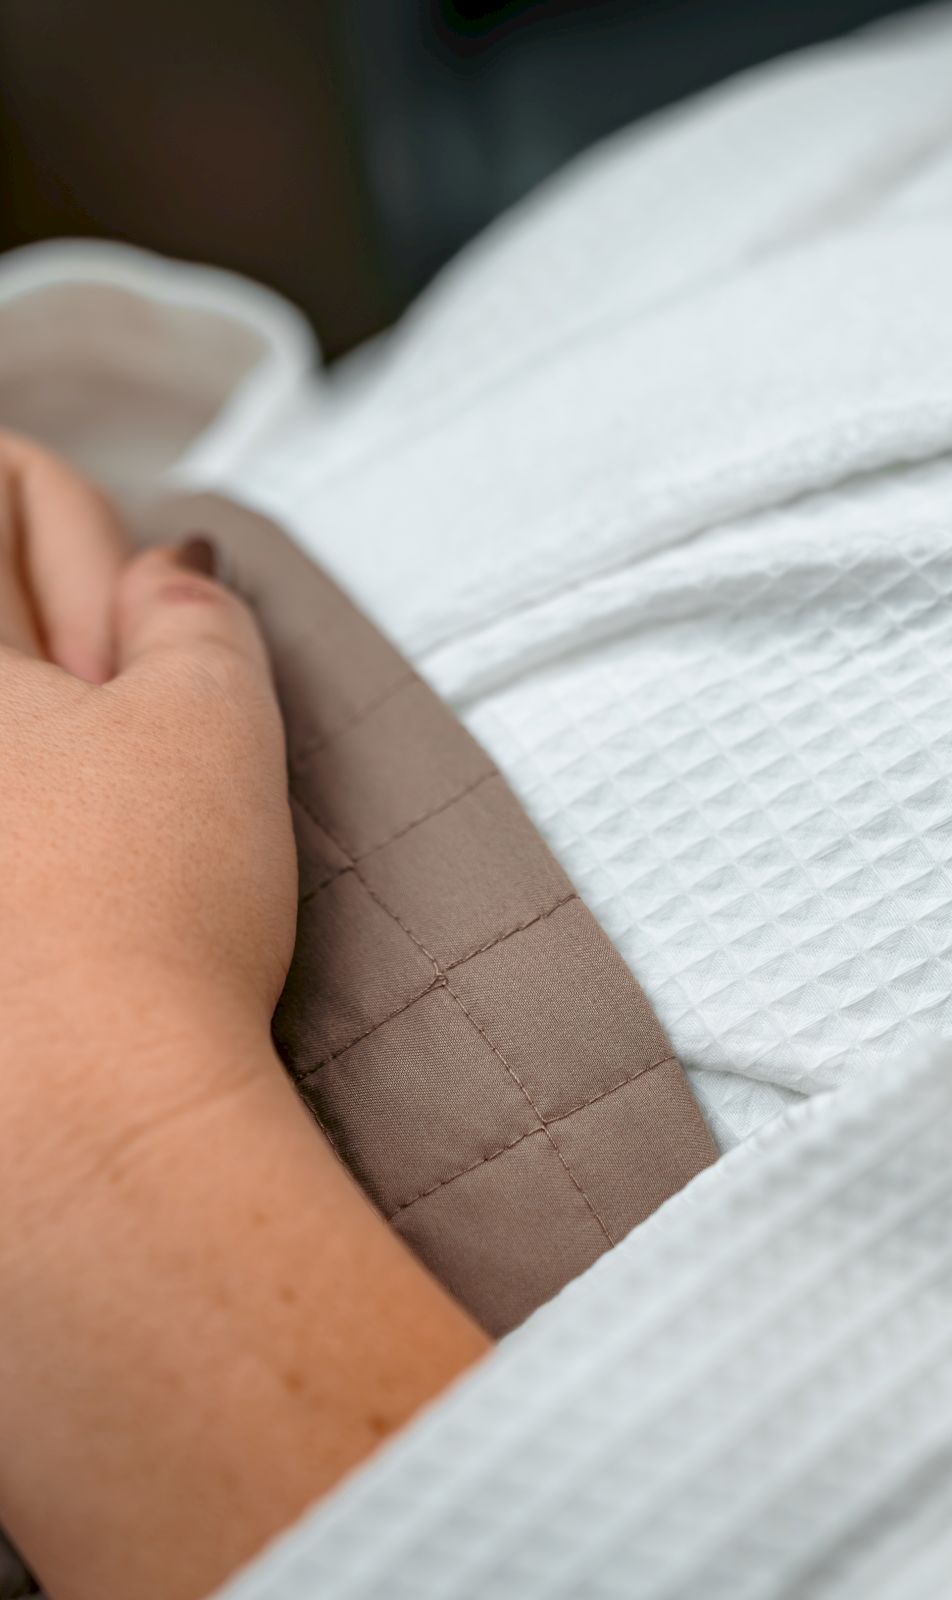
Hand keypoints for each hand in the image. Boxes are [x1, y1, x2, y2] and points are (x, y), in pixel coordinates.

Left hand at [0, 437, 294, 1102]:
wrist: (86, 1128)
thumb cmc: (150, 916)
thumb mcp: (214, 726)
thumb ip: (194, 611)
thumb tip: (173, 562)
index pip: (8, 486)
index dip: (85, 546)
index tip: (130, 637)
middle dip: (58, 639)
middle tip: (111, 728)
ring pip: (9, 737)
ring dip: (37, 743)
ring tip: (86, 822)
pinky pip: (13, 823)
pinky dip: (24, 825)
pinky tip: (51, 891)